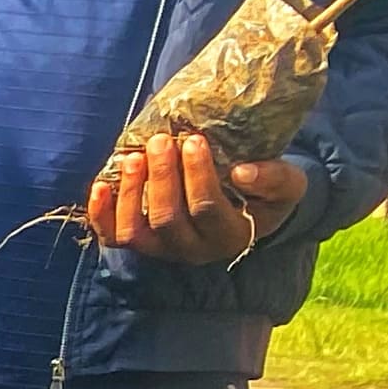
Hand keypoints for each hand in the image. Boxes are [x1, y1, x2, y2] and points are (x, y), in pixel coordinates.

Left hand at [86, 130, 303, 265]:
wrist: (246, 211)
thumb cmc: (265, 194)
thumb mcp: (287, 185)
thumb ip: (275, 179)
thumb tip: (242, 173)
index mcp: (228, 235)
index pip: (206, 209)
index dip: (197, 175)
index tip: (194, 140)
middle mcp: (190, 248)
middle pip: (167, 220)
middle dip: (161, 178)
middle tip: (161, 141)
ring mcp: (161, 248)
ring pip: (134, 232)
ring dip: (130, 193)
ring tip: (134, 157)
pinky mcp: (140, 242)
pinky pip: (112, 236)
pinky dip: (101, 213)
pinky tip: (100, 184)